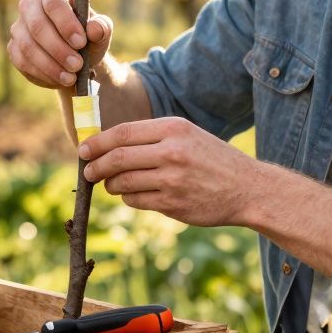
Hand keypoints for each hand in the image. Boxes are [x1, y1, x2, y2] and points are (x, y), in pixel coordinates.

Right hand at [9, 0, 113, 89]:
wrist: (77, 56)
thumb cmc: (88, 37)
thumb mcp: (101, 30)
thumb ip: (102, 27)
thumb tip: (94, 30)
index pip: (53, 2)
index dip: (66, 23)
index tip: (81, 42)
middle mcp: (30, 5)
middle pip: (38, 25)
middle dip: (58, 49)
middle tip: (77, 65)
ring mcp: (18, 27)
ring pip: (28, 46)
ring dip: (50, 65)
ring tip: (70, 76)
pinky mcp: (14, 48)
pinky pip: (22, 62)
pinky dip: (42, 73)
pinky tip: (59, 79)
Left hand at [79, 117, 261, 226]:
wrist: (247, 188)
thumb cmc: (213, 159)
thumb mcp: (188, 135)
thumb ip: (153, 137)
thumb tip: (109, 145)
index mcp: (174, 128)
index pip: (122, 133)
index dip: (97, 142)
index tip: (84, 149)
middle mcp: (172, 152)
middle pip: (117, 158)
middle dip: (95, 166)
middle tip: (88, 172)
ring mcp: (172, 180)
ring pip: (122, 182)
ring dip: (111, 185)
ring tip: (112, 184)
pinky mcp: (173, 204)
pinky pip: (136, 201)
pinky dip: (128, 198)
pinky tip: (135, 194)